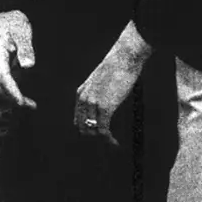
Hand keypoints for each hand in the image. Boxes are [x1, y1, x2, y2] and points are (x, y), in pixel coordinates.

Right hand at [0, 9, 36, 107]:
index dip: (12, 91)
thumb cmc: (12, 24)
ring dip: (13, 98)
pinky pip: (3, 86)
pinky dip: (13, 93)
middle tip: (31, 105)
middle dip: (14, 98)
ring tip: (31, 104)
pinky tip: (25, 98)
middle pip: (0, 86)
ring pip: (0, 89)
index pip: (3, 76)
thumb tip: (29, 64)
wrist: (2, 20)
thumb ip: (25, 47)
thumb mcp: (22, 31)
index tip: (21, 101)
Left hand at [74, 23, 150, 145]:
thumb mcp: (102, 80)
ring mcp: (93, 104)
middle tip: (107, 139)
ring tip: (112, 142)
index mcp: (81, 93)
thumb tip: (106, 99)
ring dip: (102, 139)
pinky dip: (109, 140)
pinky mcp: (105, 107)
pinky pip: (103, 130)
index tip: (99, 133)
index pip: (78, 118)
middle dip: (93, 135)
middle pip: (82, 127)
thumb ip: (99, 91)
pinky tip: (115, 143)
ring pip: (93, 130)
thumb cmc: (118, 66)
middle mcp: (83, 99)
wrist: (124, 57)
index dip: (87, 128)